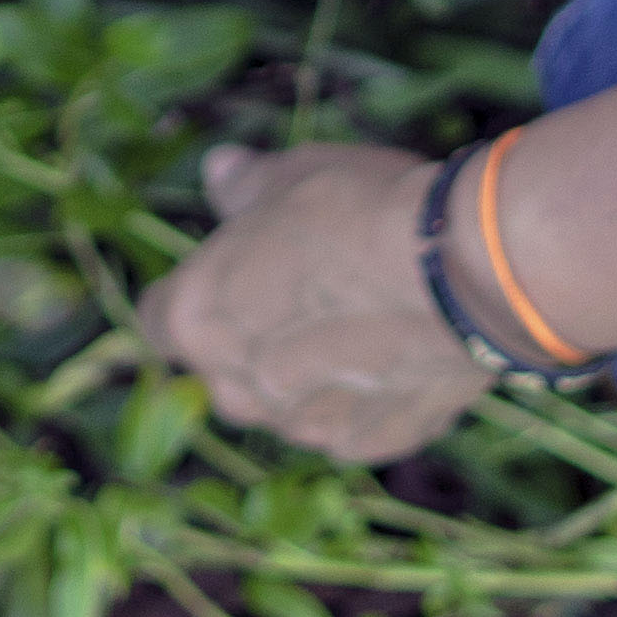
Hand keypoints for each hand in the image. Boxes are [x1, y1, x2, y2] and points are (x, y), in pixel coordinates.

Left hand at [141, 141, 486, 463]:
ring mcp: (301, 425)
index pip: (159, 320)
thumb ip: (243, 186)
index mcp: (194, 319)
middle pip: (224, 370)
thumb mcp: (288, 175)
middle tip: (308, 294)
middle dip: (254, 342)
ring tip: (364, 321)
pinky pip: (350, 423)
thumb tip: (217, 171)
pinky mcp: (365, 446)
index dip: (195, 296)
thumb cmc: (358, 213)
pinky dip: (367, 398)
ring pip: (288, 404)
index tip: (231, 276)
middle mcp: (234, 387)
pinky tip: (400, 352)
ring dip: (310, 376)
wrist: (458, 273)